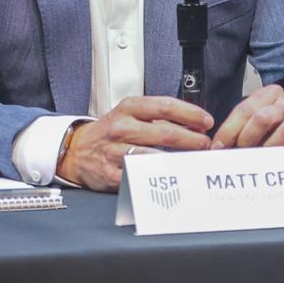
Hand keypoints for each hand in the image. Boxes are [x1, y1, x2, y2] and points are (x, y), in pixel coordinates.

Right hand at [57, 96, 214, 191]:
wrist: (75, 150)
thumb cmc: (111, 131)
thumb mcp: (131, 113)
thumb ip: (160, 116)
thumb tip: (196, 123)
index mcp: (128, 109)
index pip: (166, 106)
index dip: (191, 114)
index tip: (207, 122)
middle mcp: (121, 128)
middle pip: (166, 133)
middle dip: (193, 140)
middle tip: (206, 145)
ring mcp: (115, 152)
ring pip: (156, 156)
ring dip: (181, 159)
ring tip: (195, 160)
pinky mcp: (112, 174)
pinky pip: (142, 176)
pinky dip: (161, 176)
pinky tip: (174, 175)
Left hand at [211, 84, 283, 149]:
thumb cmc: (265, 132)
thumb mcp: (248, 123)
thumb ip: (234, 129)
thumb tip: (213, 147)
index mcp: (270, 95)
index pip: (245, 109)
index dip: (228, 130)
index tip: (218, 147)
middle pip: (263, 118)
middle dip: (245, 138)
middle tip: (237, 151)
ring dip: (266, 147)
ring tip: (256, 156)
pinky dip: (282, 156)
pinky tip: (270, 162)